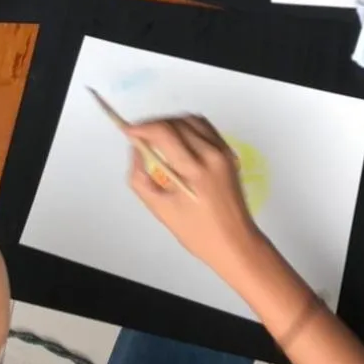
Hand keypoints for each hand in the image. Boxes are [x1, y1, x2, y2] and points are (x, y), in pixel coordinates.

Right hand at [126, 116, 267, 288]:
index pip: (164, 132)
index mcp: (195, 170)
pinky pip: (205, 127)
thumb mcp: (160, 209)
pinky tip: (178, 139)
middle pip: (176, 122)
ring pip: (191, 119)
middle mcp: (211, 154)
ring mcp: (223, 152)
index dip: (142, 128)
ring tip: (157, 137)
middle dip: (153, 125)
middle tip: (139, 136)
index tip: (128, 131)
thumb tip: (136, 150)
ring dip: (171, 123)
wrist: (235, 243)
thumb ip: (140, 178)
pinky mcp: (229, 153)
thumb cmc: (198, 233)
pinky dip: (188, 126)